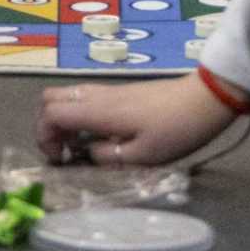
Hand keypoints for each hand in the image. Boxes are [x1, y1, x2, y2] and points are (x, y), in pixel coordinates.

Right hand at [35, 76, 236, 168]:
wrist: (205, 99)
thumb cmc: (176, 129)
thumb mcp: (144, 156)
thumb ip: (109, 157)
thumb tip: (88, 154)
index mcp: (98, 112)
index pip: (51, 114)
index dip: (44, 137)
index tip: (59, 159)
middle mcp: (96, 96)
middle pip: (49, 98)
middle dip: (46, 125)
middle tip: (62, 150)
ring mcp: (107, 91)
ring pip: (66, 95)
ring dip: (62, 120)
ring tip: (79, 146)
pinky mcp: (119, 92)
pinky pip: (83, 98)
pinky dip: (78, 115)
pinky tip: (98, 135)